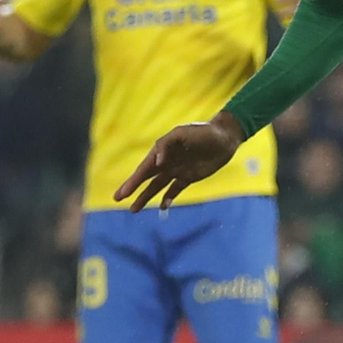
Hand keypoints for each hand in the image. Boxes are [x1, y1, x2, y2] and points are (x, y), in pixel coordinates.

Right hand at [116, 113, 244, 210]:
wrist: (225, 138)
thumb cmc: (203, 132)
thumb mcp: (183, 134)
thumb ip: (167, 145)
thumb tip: (157, 162)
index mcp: (161, 150)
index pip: (144, 168)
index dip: (132, 181)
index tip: (123, 193)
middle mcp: (166, 161)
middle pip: (145, 178)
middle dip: (132, 188)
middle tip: (118, 199)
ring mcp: (176, 170)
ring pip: (156, 187)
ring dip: (145, 197)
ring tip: (134, 210)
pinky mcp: (188, 177)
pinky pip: (174, 190)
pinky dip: (168, 198)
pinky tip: (162, 207)